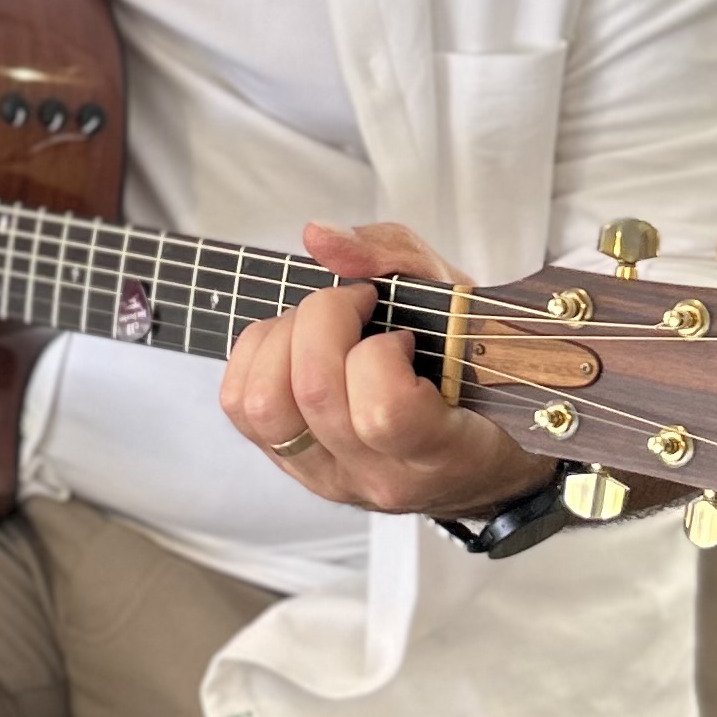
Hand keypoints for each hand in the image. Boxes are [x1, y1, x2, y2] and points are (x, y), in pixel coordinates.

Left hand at [217, 219, 558, 522]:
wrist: (477, 455)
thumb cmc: (474, 374)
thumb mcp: (462, 306)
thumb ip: (399, 259)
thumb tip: (320, 238)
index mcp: (440, 450)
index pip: (384, 413)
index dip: (379, 352)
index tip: (400, 331)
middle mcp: (378, 476)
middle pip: (314, 392)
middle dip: (324, 317)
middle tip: (355, 303)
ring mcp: (328, 478)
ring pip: (262, 406)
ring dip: (281, 339)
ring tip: (318, 325)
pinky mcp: (290, 466)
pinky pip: (239, 407)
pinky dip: (256, 355)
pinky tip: (294, 344)